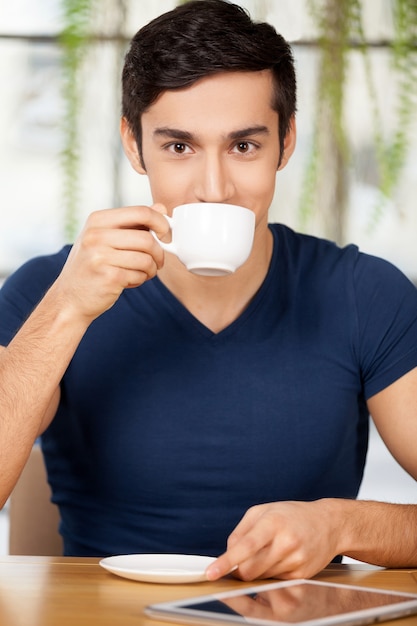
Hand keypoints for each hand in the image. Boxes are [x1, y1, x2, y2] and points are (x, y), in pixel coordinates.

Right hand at [53, 203, 169, 321]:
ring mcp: (100, 256)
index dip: (161, 223)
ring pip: (146, 258)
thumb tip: (161, 208)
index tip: (165, 235)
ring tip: (141, 273)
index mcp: (97, 220)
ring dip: (151, 269)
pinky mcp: (108, 277)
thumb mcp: (105, 238)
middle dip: (159, 253)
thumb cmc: (92, 266)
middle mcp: (96, 235)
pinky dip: (140, 280)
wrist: (69, 298)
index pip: (141, 212)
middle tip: (157, 262)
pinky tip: (128, 281)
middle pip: (147, 238)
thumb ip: (133, 223)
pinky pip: (140, 275)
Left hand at [206, 500, 340, 580]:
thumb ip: (241, 531)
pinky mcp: (303, 575)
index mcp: (273, 522)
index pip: (245, 546)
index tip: (211, 573)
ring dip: (257, 570)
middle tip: (241, 560)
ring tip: (269, 552)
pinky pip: (275, 582)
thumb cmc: (291, 515)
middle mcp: (286, 542)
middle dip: (239, 569)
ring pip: (261, 578)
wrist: (329, 523)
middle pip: (250, 569)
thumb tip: (228, 554)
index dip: (226, 561)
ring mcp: (296, 560)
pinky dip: (271, 574)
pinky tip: (281, 558)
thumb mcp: (263, 511)